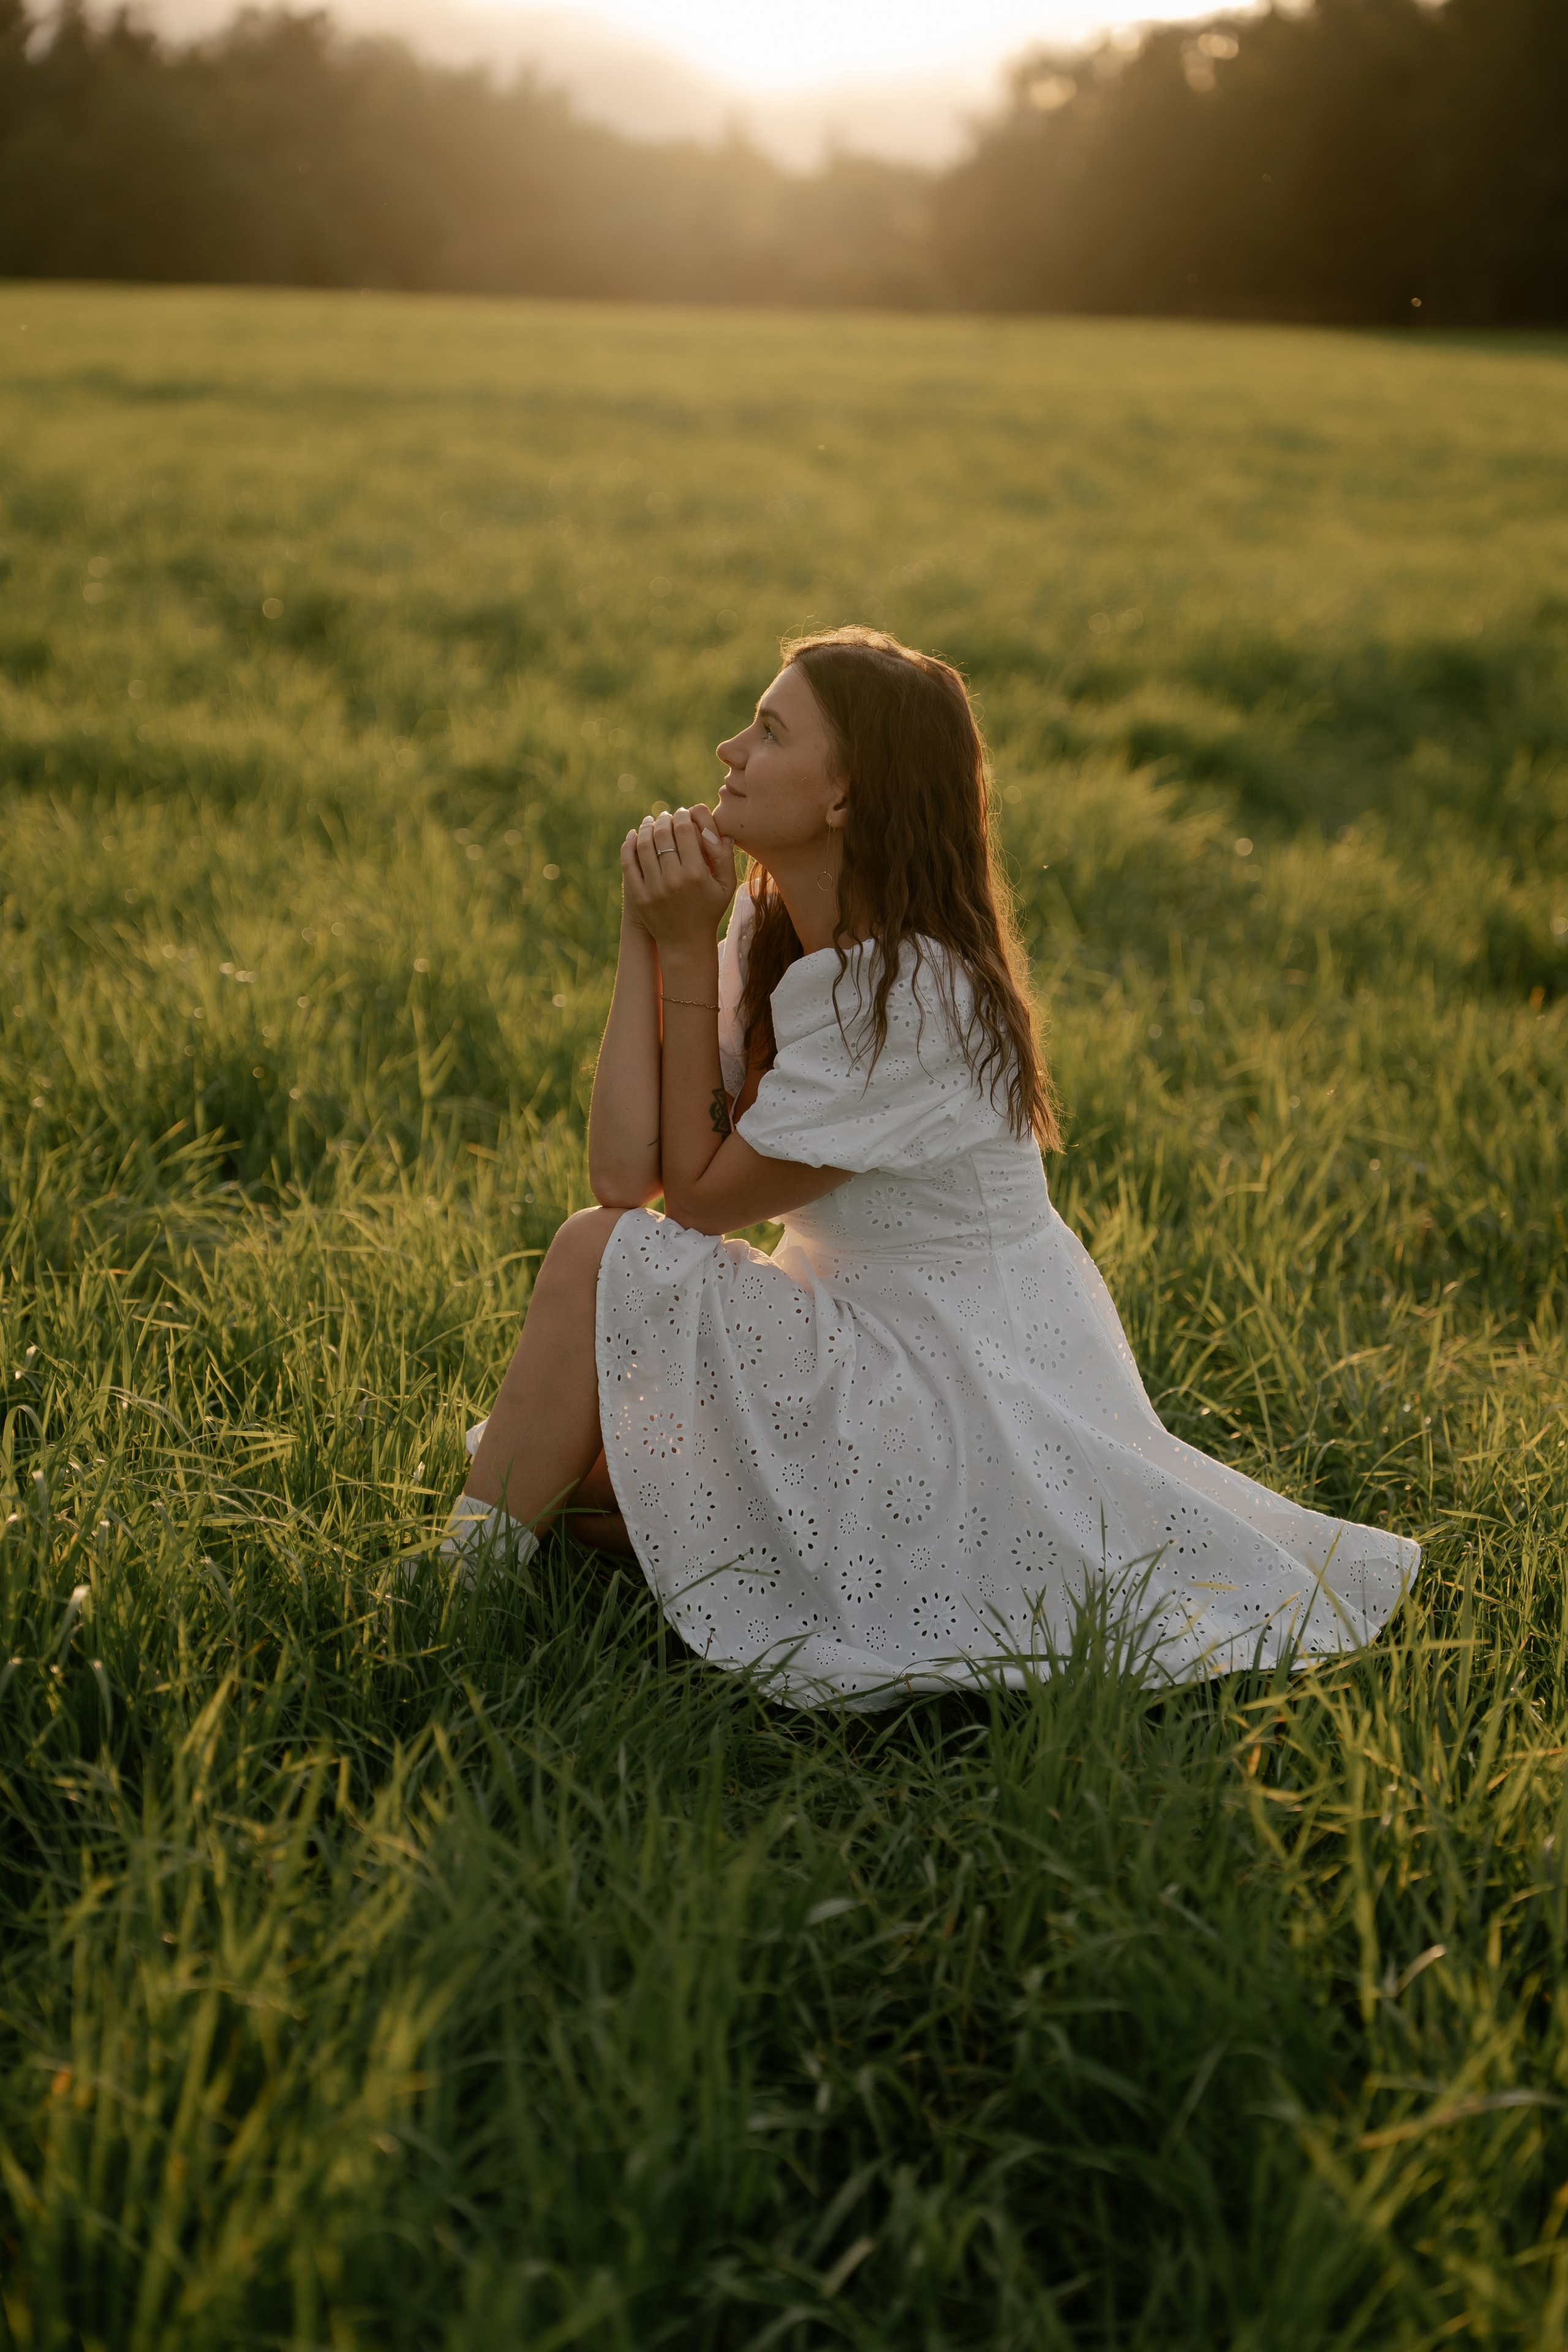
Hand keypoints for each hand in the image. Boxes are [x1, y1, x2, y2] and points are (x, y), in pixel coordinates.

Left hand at [622, 804, 735, 953]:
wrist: (686, 943)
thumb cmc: (710, 910)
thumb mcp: (726, 886)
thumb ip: (724, 856)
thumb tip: (718, 829)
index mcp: (697, 873)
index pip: (684, 831)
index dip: (682, 816)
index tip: (682, 813)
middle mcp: (674, 879)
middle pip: (663, 834)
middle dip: (664, 819)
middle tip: (666, 815)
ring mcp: (653, 888)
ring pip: (644, 845)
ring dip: (646, 828)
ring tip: (650, 821)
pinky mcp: (638, 896)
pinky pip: (629, 863)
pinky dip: (629, 845)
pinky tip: (634, 836)